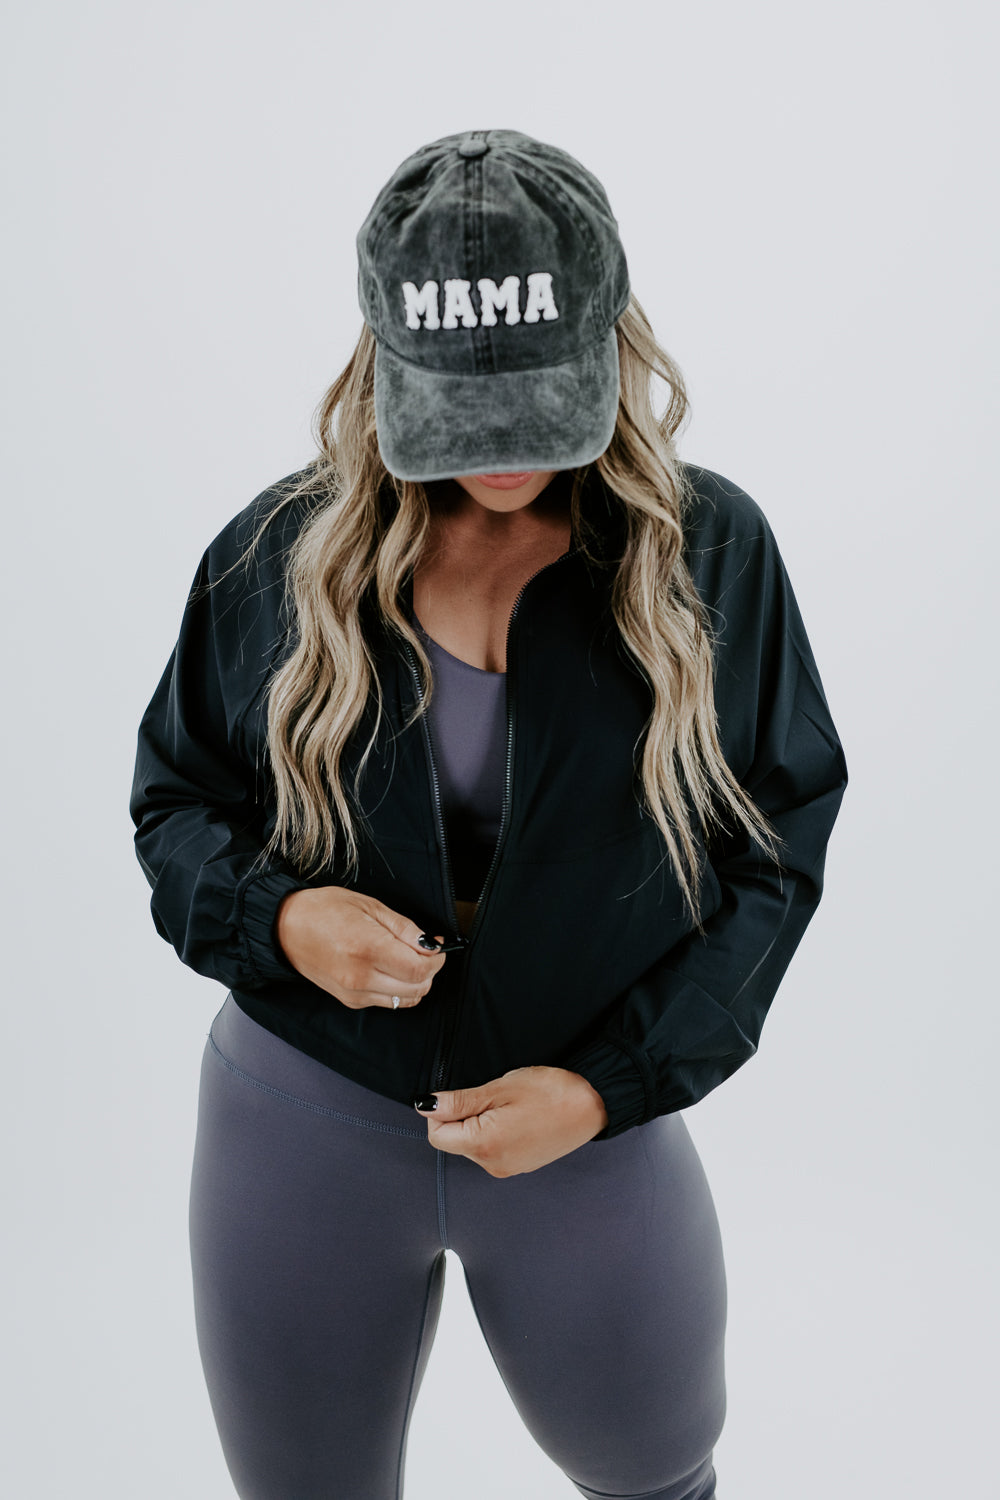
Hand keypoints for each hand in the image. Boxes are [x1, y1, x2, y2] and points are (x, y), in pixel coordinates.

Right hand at [275, 886, 445, 1009]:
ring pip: (406, 999)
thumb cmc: (324, 909)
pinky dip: (398, 988)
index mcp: (367, 949)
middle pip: (418, 988)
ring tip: (407, 958)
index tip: (437, 945)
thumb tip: (431, 944)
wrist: (285, 927)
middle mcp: (361, 977)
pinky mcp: (350, 1001)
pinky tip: (390, 968)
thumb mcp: (369, 906)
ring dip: (416, 982)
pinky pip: (388, 1002)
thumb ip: (404, 928)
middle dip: (430, 970)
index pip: (420, 969)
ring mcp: (354, 993)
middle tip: (425, 950)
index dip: (437, 959)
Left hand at [418, 1066, 608, 1176]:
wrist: (593, 1104)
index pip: (436, 1136)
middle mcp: (493, 1165)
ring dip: (479, 1124)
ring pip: (473, 1145)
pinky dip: (495, 1132)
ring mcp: (508, 1168)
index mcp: (484, 1145)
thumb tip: (426, 1105)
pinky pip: (492, 1150)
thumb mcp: (499, 1089)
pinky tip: (518, 1116)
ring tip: (509, 1106)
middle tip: (491, 1097)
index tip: (460, 1095)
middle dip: (461, 1117)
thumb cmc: (551, 1092)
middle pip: (454, 1142)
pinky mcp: (520, 1165)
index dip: (440, 1111)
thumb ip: (459, 1101)